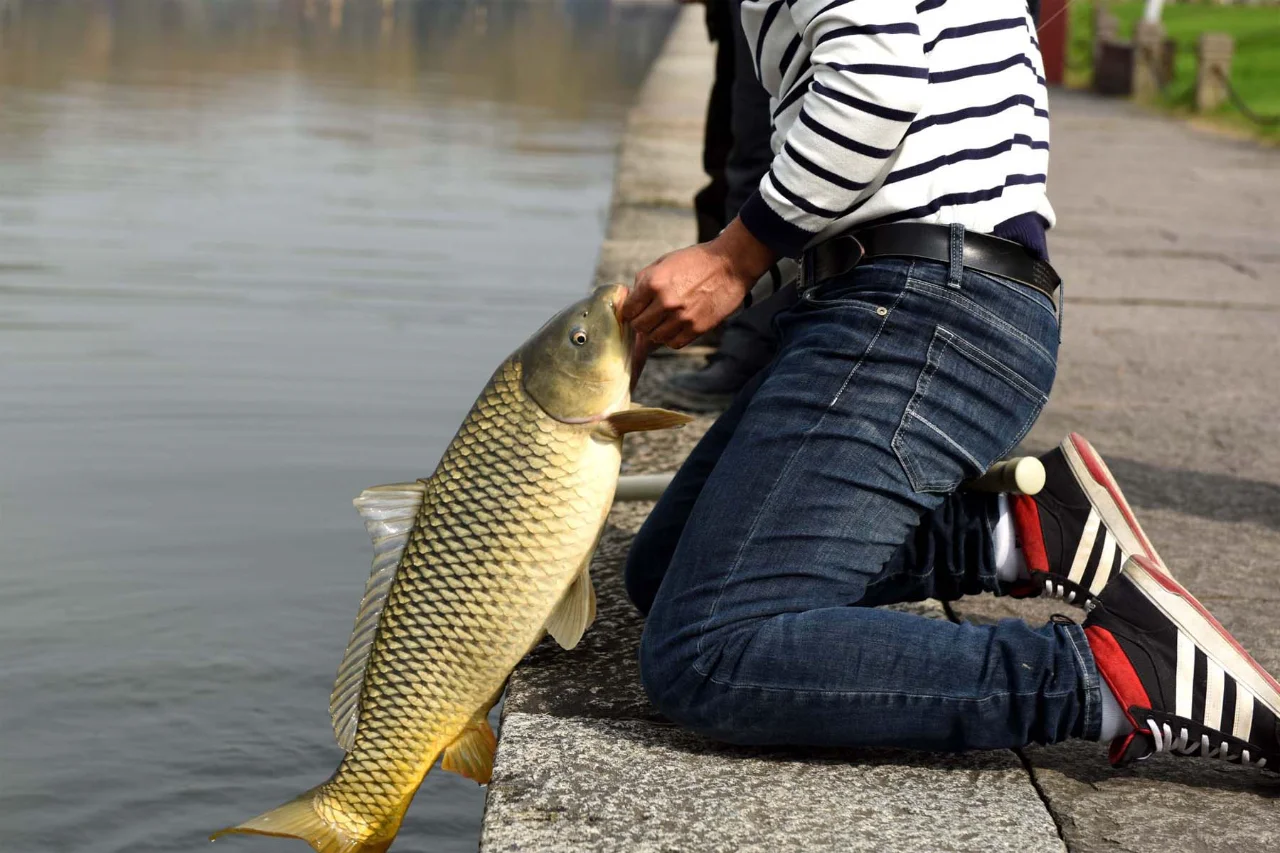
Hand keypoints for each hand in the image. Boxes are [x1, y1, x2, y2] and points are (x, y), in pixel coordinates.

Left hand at [620, 217, 774, 350]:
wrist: (730, 264)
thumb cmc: (696, 261)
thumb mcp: (664, 262)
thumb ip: (644, 281)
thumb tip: (630, 299)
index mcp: (654, 283)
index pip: (628, 310)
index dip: (630, 311)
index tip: (635, 310)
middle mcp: (666, 302)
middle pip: (639, 326)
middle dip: (641, 322)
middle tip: (649, 316)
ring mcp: (682, 317)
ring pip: (655, 337)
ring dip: (657, 331)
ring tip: (664, 320)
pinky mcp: (697, 328)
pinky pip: (674, 343)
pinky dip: (671, 337)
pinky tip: (676, 326)